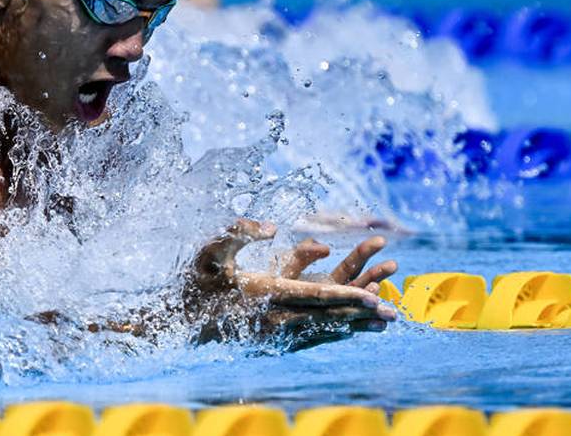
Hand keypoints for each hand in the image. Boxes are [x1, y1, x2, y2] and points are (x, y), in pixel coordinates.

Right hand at [185, 220, 397, 349]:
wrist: (177, 319)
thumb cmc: (196, 281)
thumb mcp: (211, 249)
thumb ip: (238, 232)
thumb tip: (272, 229)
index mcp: (263, 293)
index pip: (313, 296)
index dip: (345, 297)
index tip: (371, 297)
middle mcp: (272, 318)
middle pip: (325, 317)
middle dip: (360, 314)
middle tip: (393, 314)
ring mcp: (271, 334)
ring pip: (321, 331)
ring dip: (353, 327)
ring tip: (380, 325)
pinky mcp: (270, 341)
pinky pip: (309, 339)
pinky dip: (334, 334)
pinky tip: (347, 332)